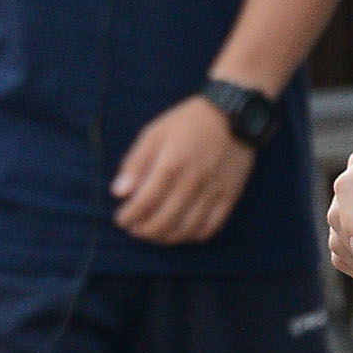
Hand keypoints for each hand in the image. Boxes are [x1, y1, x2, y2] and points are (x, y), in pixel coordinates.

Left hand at [111, 96, 255, 244]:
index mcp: (171, 163)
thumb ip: (135, 164)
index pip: (145, 202)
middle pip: (164, 221)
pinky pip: (210, 228)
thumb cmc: (188, 123)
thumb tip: (118, 193)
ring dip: (165, 238)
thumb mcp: (154, 133)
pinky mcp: (230, 197)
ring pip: (186, 229)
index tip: (121, 219)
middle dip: (144, 231)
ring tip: (154, 234)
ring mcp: (213, 192)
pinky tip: (181, 231)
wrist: (234, 114)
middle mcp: (193, 181)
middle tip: (135, 229)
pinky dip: (192, 236)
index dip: (129, 216)